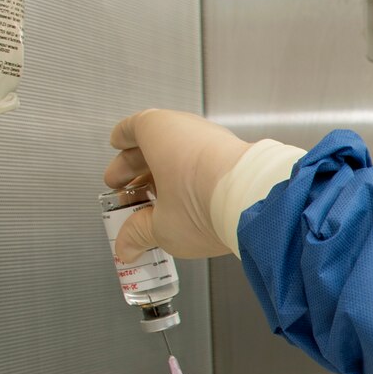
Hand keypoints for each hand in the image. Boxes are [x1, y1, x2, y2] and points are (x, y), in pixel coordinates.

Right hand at [103, 109, 251, 258]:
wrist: (256, 202)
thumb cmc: (203, 201)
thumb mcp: (161, 226)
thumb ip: (139, 233)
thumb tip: (127, 245)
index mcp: (159, 132)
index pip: (133, 128)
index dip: (122, 140)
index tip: (116, 145)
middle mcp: (188, 129)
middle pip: (156, 142)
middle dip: (139, 165)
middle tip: (127, 185)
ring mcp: (217, 141)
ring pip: (183, 154)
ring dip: (167, 175)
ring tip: (158, 201)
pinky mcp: (238, 158)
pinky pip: (207, 164)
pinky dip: (192, 180)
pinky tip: (189, 203)